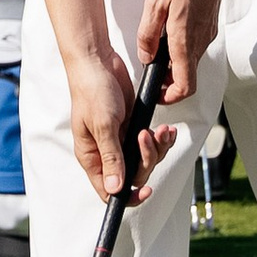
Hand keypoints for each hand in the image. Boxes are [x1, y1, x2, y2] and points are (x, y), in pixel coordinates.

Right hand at [59, 35, 171, 203]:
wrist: (98, 61)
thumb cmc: (92, 90)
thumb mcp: (103, 125)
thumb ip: (111, 158)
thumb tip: (115, 190)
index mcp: (91, 156)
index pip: (108, 190)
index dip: (128, 195)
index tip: (146, 190)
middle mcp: (105, 152)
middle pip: (133, 175)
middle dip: (147, 159)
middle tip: (148, 137)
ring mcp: (120, 140)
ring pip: (145, 159)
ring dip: (157, 148)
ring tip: (162, 130)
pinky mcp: (131, 126)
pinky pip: (150, 142)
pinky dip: (160, 138)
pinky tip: (165, 128)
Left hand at [135, 0, 229, 106]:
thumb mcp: (154, 3)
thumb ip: (148, 34)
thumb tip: (145, 57)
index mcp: (185, 40)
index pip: (185, 86)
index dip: (170, 97)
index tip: (157, 93)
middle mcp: (200, 42)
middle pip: (187, 76)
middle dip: (168, 79)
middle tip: (150, 67)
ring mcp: (207, 34)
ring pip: (191, 60)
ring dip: (174, 61)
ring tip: (156, 43)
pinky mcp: (209, 25)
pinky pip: (195, 45)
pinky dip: (181, 47)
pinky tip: (169, 28)